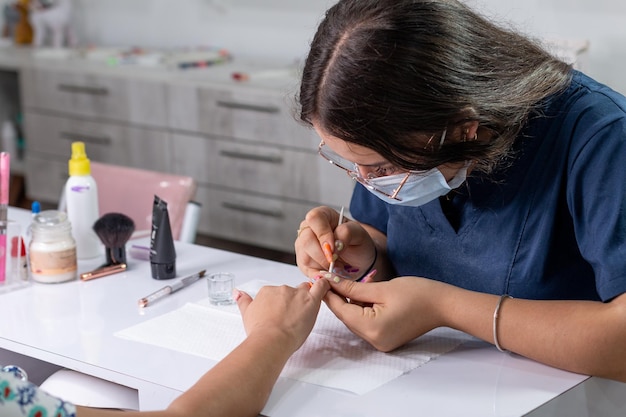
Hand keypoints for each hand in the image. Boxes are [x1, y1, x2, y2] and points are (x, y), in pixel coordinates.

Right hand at [235, 279, 329, 351]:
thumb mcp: (247, 314)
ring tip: (304, 312)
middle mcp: (282, 289)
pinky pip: (320, 286)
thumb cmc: (260, 331)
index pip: (275, 293)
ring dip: (305, 298)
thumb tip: (237, 293)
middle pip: (290, 291)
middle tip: (291, 317)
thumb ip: (243, 300)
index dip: (279, 304)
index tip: (279, 313)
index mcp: (267, 291)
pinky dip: (323, 285)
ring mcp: (297, 294)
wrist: (271, 340)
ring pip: (304, 290)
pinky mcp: (311, 300)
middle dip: (291, 302)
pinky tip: (325, 285)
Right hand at [295, 206, 376, 279]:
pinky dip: (322, 275)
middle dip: (323, 255)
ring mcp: (303, 247)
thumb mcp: (359, 234)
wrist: (359, 260)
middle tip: (337, 261)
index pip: (314, 218)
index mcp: (322, 216)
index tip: (335, 248)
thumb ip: (347, 233)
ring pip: (306, 258)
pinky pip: (307, 272)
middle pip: (306, 240)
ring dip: (324, 266)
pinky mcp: (303, 263)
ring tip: (338, 266)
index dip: (323, 234)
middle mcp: (308, 229)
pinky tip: (332, 273)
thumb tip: (334, 244)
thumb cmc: (357, 243)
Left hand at [323, 275, 447, 351]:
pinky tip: (363, 293)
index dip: (329, 294)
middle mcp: (375, 341)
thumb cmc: (418, 293)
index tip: (318, 279)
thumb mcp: (382, 288)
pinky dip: (362, 309)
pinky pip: (366, 323)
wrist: (444, 305)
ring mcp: (381, 342)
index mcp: (372, 329)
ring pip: (356, 319)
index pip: (341, 311)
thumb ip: (353, 288)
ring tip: (346, 282)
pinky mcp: (386, 339)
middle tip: (329, 278)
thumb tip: (331, 282)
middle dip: (338, 297)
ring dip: (351, 302)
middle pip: (347, 317)